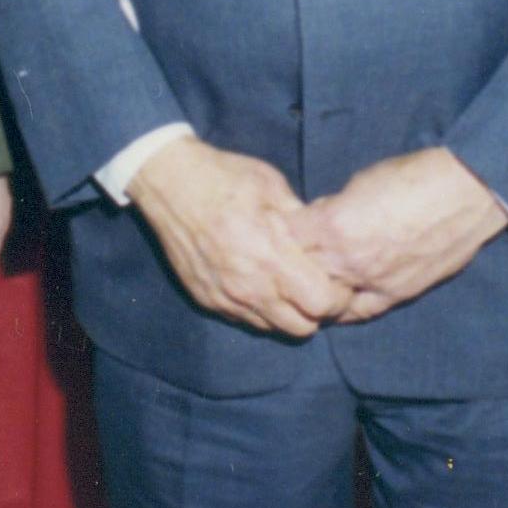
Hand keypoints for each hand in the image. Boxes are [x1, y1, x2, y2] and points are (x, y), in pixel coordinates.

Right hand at [129, 138, 352, 337]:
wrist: (169, 183)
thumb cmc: (225, 178)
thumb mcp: (273, 187)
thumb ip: (302, 222)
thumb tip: (326, 241)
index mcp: (270, 256)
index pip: (321, 303)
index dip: (338, 296)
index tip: (338, 280)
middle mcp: (249, 286)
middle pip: (302, 328)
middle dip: (316, 311)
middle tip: (316, 286)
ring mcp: (226, 297)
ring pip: (274, 328)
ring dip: (287, 313)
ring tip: (287, 285)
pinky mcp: (208, 300)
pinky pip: (246, 320)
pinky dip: (260, 309)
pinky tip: (259, 282)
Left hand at [293, 148, 507, 321]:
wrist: (464, 193)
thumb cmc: (414, 176)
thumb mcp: (360, 182)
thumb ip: (334, 207)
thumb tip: (319, 219)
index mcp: (334, 225)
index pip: (288, 237)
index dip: (284, 231)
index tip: (284, 227)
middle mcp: (348, 259)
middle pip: (301, 270)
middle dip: (294, 261)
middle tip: (293, 256)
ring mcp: (372, 282)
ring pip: (326, 297)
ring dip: (317, 287)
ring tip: (311, 280)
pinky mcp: (397, 295)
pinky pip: (360, 311)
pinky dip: (345, 307)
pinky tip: (338, 301)